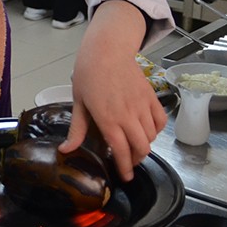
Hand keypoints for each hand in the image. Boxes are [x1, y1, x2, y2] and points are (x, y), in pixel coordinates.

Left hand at [59, 1, 165, 179]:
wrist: (107, 49)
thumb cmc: (88, 73)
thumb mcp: (79, 102)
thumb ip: (77, 129)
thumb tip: (66, 150)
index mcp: (108, 119)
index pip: (121, 151)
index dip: (125, 167)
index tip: (125, 177)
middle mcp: (128, 115)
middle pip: (141, 148)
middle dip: (136, 160)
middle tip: (128, 162)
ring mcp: (142, 106)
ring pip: (152, 136)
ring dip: (145, 145)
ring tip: (134, 145)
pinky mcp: (151, 97)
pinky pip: (160, 121)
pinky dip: (156, 130)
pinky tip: (147, 130)